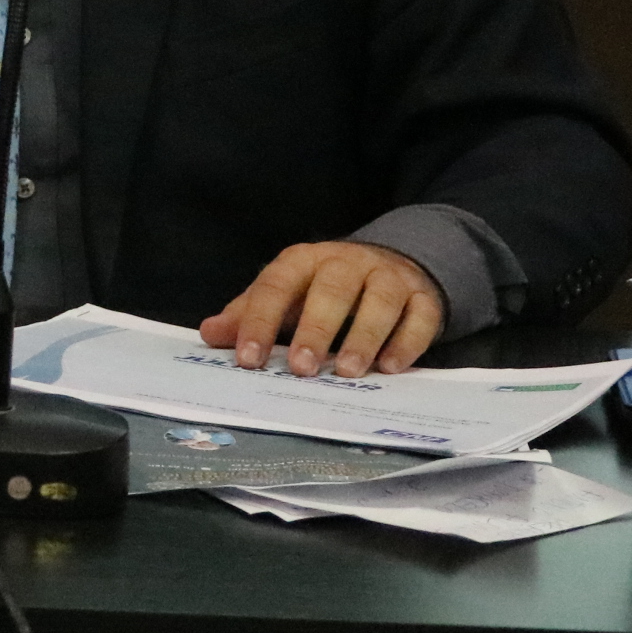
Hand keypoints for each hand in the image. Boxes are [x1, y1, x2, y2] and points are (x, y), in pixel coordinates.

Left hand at [199, 240, 443, 377]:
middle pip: (333, 288)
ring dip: (364, 336)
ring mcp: (389, 277)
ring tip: (347, 372)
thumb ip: (248, 314)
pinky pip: (420, 316)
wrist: (389, 264)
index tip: (248, 358)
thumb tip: (209, 334)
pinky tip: (391, 368)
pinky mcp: (423, 296)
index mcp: (304, 261)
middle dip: (316, 328)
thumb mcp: (284, 295)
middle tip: (303, 368)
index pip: (276, 285)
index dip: (260, 321)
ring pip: (380, 300)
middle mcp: (347, 263)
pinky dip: (407, 342)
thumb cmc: (322, 289)